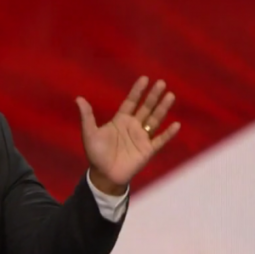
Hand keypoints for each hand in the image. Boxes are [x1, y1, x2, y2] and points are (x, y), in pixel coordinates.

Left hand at [75, 76, 180, 194]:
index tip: (144, 78)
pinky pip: (160, 140)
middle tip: (161, 83)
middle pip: (146, 108)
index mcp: (120, 121)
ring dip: (162, 108)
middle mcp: (133, 126)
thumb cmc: (96, 154)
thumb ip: (87, 116)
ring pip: (155, 120)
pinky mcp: (148, 150)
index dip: (137, 91)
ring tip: (170, 95)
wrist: (104, 175)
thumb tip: (78, 98)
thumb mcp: (89, 133)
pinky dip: (168, 133)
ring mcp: (142, 138)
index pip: (131, 102)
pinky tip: (176, 124)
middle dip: (153, 96)